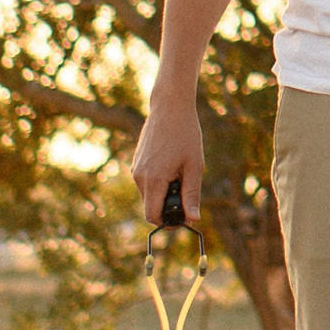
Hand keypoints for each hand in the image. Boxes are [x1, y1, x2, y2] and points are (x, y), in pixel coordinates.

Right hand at [130, 98, 204, 224]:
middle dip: (168, 208)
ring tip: (182, 174)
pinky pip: (147, 182)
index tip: (184, 218)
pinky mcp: (136, 163)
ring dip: (165, 194)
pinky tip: (173, 166)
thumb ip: (192, 195)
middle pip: (151, 206)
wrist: (170, 108)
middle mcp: (139, 176)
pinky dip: (159, 183)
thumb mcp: (194, 166)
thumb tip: (193, 219)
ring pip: (149, 194)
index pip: (152, 215)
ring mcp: (135, 169)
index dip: (168, 222)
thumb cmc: (186, 135)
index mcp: (154, 179)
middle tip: (188, 196)